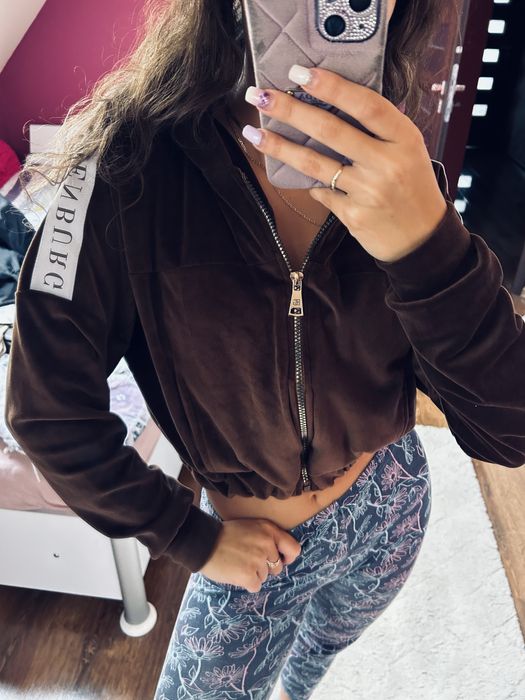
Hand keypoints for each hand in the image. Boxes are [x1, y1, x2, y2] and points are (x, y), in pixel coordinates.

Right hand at [198, 518, 301, 591]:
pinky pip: (255, 586)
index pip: (294, 549)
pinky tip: (235, 572)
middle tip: (247, 559)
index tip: (281, 560)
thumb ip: (268, 537)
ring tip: (238, 563)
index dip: (288, 557)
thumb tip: (281, 557)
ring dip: (253, 574)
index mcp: (269, 530)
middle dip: (264, 567)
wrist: (203, 542)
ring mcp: (258, 560)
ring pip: (265, 577)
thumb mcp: (251, 526)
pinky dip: (246, 583)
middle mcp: (266, 544)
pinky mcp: (248, 575)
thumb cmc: (226, 534)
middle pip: (277, 567)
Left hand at [242, 65, 447, 263]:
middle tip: (259, 97)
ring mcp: (369, 192)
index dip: (332, 87)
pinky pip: (322, 192)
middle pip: (331, 131)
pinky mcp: (353, 216)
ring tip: (253, 134)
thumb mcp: (408, 150)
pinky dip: (311, 183)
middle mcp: (387, 164)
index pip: (366, 105)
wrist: (421, 238)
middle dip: (291, 111)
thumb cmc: (411, 185)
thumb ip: (378, 129)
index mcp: (404, 139)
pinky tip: (302, 176)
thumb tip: (328, 103)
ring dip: (280, 147)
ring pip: (315, 164)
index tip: (299, 74)